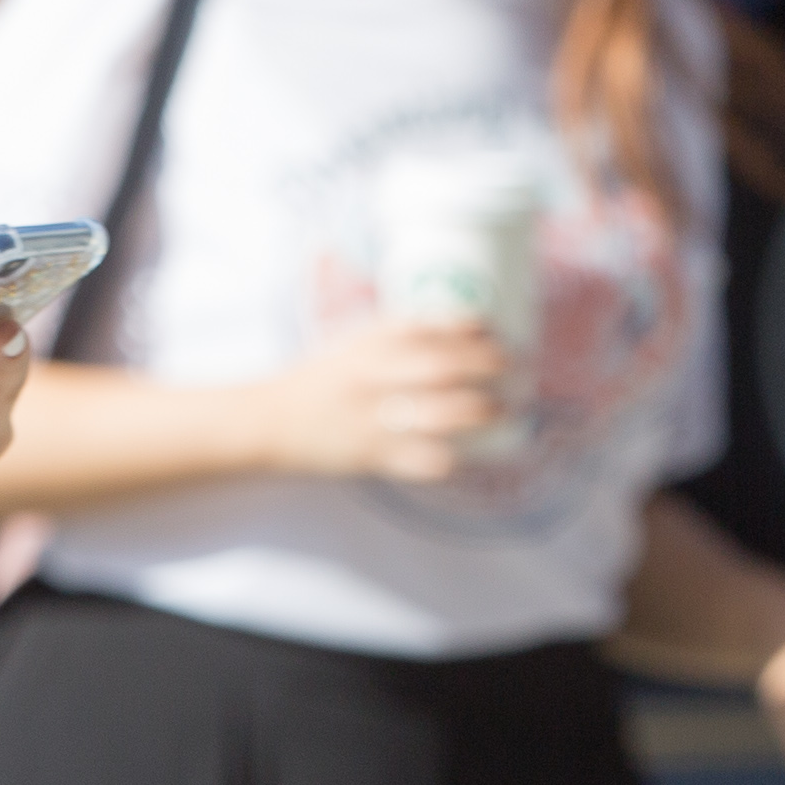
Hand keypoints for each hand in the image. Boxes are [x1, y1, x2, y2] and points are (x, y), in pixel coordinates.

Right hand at [243, 317, 510, 482]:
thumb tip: (466, 325)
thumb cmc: (323, 377)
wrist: (271, 419)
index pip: (425, 326)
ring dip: (478, 411)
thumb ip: (399, 332)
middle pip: (439, 366)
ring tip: (501, 410)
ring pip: (438, 413)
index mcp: (366, 342)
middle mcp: (371, 375)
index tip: (492, 330)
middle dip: (484, 366)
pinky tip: (466, 454)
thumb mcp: (353, 341)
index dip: (466, 327)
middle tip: (512, 369)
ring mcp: (372, 417)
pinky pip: (421, 460)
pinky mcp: (372, 454)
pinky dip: (448, 457)